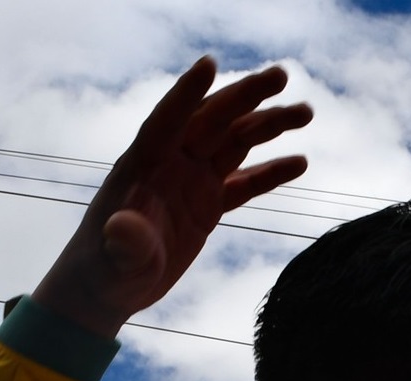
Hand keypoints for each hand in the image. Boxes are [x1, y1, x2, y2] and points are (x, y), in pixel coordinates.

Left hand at [31, 56, 310, 338]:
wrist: (107, 286)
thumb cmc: (105, 270)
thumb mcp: (116, 259)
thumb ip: (126, 242)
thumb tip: (122, 228)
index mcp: (143, 165)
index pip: (167, 120)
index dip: (188, 92)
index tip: (210, 63)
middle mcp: (170, 163)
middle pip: (212, 120)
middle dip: (246, 97)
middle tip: (283, 76)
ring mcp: (191, 181)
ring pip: (234, 143)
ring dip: (268, 125)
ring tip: (306, 112)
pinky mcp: (206, 204)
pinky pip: (244, 182)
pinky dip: (270, 172)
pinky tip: (300, 162)